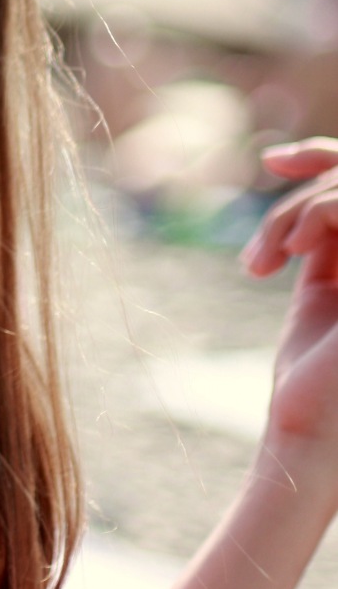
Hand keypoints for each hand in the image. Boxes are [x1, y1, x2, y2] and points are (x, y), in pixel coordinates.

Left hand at [242, 139, 337, 468]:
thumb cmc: (310, 377)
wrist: (310, 431)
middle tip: (264, 248)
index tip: (272, 162)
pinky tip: (292, 251)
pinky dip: (313, 213)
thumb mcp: (321, 291)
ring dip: (297, 212)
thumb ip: (325, 239)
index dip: (322, 157)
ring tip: (270, 258)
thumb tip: (302, 177)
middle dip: (303, 188)